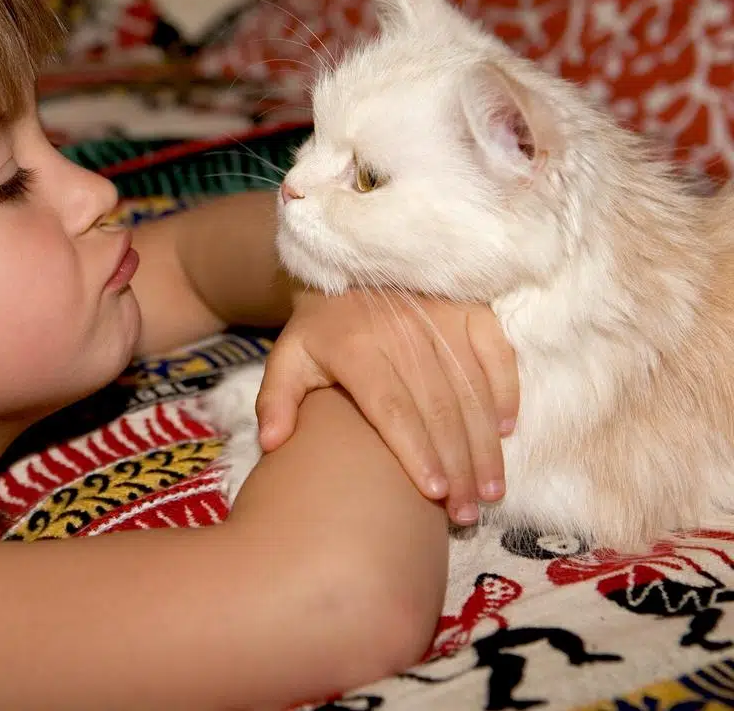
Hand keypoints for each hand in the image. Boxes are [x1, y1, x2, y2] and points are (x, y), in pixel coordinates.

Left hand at [255, 288, 519, 524]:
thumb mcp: (287, 357)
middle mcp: (402, 333)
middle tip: (468, 513)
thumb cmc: (320, 328)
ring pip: (470, 390)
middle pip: (438, 408)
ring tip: (490, 489)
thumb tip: (272, 443)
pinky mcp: (469, 307)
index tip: (434, 493)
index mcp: (355, 347)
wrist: (349, 266)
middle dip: (457, 465)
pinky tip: (506, 431)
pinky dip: (505, 391)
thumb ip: (276, 400)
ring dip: (484, 443)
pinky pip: (496, 353)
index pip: (392, 408)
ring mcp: (440, 317)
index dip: (415, 451)